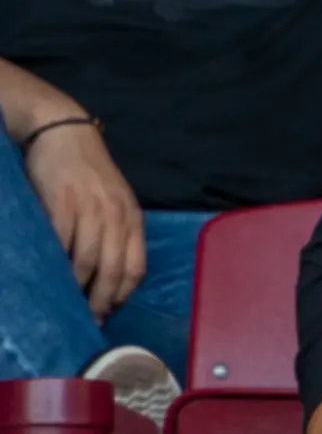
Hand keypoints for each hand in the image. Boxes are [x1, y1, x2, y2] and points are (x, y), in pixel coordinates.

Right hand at [24, 124, 145, 318]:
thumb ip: (116, 231)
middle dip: (101, 301)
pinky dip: (56, 265)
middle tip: (87, 321)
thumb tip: (107, 274)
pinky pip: (61, 243)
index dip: (123, 294)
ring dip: (77, 289)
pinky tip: (50, 277)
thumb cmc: (89, 173)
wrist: (64, 134)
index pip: (136, 266)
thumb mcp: (114, 201)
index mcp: (132, 217)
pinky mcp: (61, 203)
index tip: (109, 312)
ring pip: (87, 261)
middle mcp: (116, 215)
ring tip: (67, 305)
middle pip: (113, 270)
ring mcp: (89, 209)